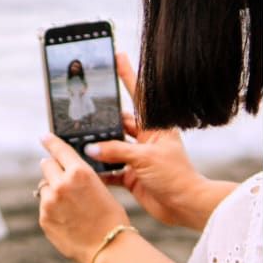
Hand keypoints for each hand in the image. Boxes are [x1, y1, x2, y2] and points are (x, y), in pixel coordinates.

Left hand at [38, 134, 129, 262]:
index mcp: (79, 172)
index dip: (50, 141)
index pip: (59, 149)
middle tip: (60, 174)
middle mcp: (61, 184)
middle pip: (46, 165)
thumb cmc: (111, 217)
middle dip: (52, 167)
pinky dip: (53, 208)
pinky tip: (68, 218)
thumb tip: (63, 172)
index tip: (44, 137)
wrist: (108, 247)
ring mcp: (49, 202)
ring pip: (44, 187)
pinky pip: (45, 206)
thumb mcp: (100, 187)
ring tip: (70, 204)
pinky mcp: (44, 218)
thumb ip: (79, 177)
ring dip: (53, 190)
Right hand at [85, 53, 230, 230]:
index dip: (128, 75)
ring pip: (112, 147)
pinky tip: (85, 168)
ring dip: (97, 147)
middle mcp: (146, 139)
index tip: (118, 56)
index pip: (139, 96)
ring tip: (77, 140)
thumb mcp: (146, 158)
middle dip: (102, 119)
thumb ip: (117, 151)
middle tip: (82, 110)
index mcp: (156, 127)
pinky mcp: (132, 176)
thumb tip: (91, 148)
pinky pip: (111, 170)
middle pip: (120, 123)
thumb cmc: (175, 176)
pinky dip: (99, 170)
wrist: (185, 206)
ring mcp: (138, 158)